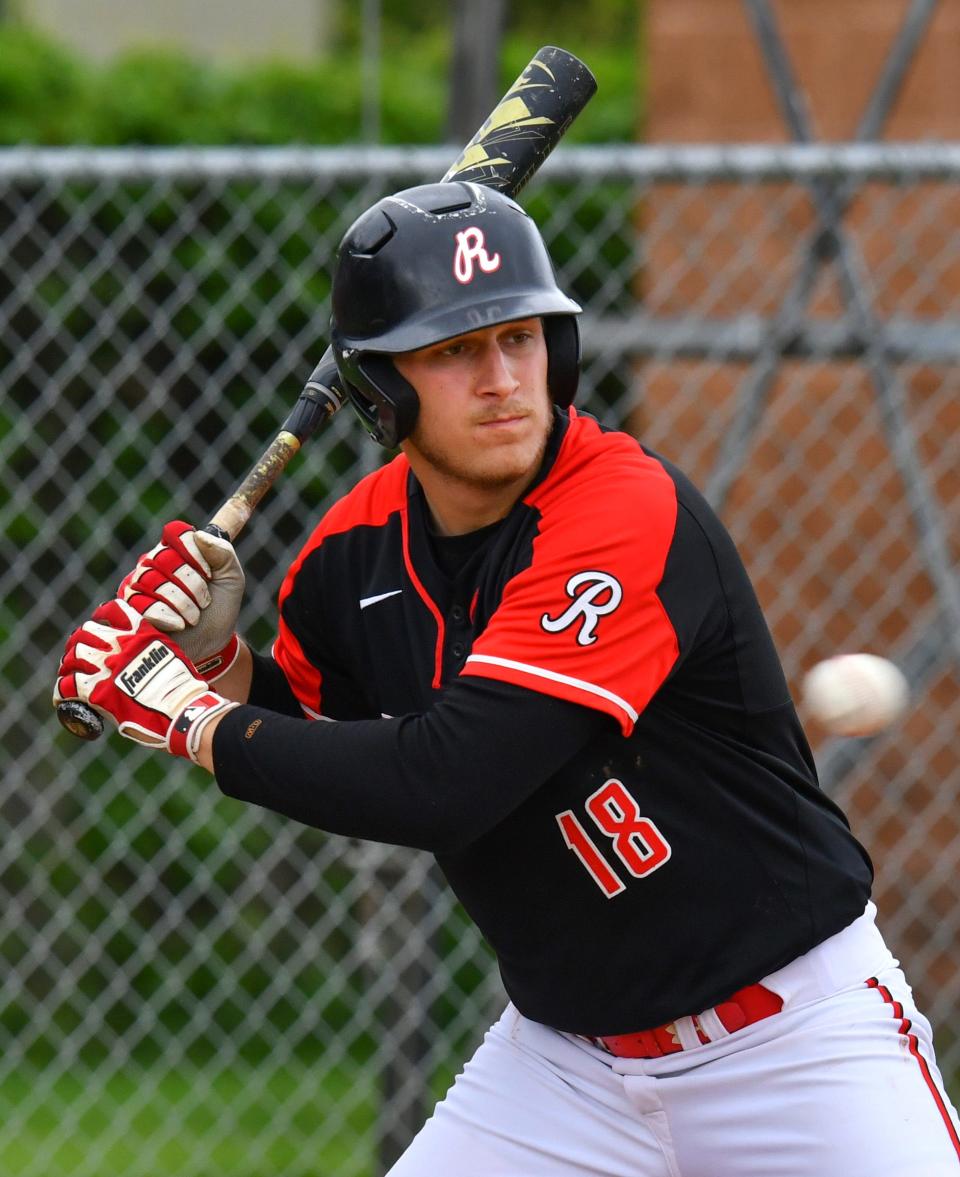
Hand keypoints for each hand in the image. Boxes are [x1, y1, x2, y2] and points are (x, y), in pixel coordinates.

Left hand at [53, 598, 237, 760]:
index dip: (101, 617)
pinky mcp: (98, 692)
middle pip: (86, 632)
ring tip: (69, 674)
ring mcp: (108, 668)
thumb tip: (143, 661)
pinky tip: (63, 697)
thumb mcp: (172, 656)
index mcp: (142, 633)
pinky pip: (68, 686)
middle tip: (79, 654)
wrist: (183, 711)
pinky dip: (62, 691)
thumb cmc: (186, 690)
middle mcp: (122, 646)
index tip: (99, 624)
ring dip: (70, 665)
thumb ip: (153, 651)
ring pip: (74, 656)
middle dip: (81, 642)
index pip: (112, 610)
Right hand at [118, 521, 244, 679]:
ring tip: (194, 616)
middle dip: (192, 582)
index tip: (210, 573)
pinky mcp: (129, 608)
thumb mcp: (232, 579)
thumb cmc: (219, 609)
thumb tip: (200, 536)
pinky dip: (169, 616)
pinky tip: (179, 625)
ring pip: (152, 580)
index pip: (176, 531)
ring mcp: (137, 585)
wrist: (211, 647)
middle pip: (164, 557)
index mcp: (177, 549)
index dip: (194, 551)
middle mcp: (153, 562)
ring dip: (183, 602)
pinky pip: (143, 604)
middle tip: (204, 600)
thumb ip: (223, 553)